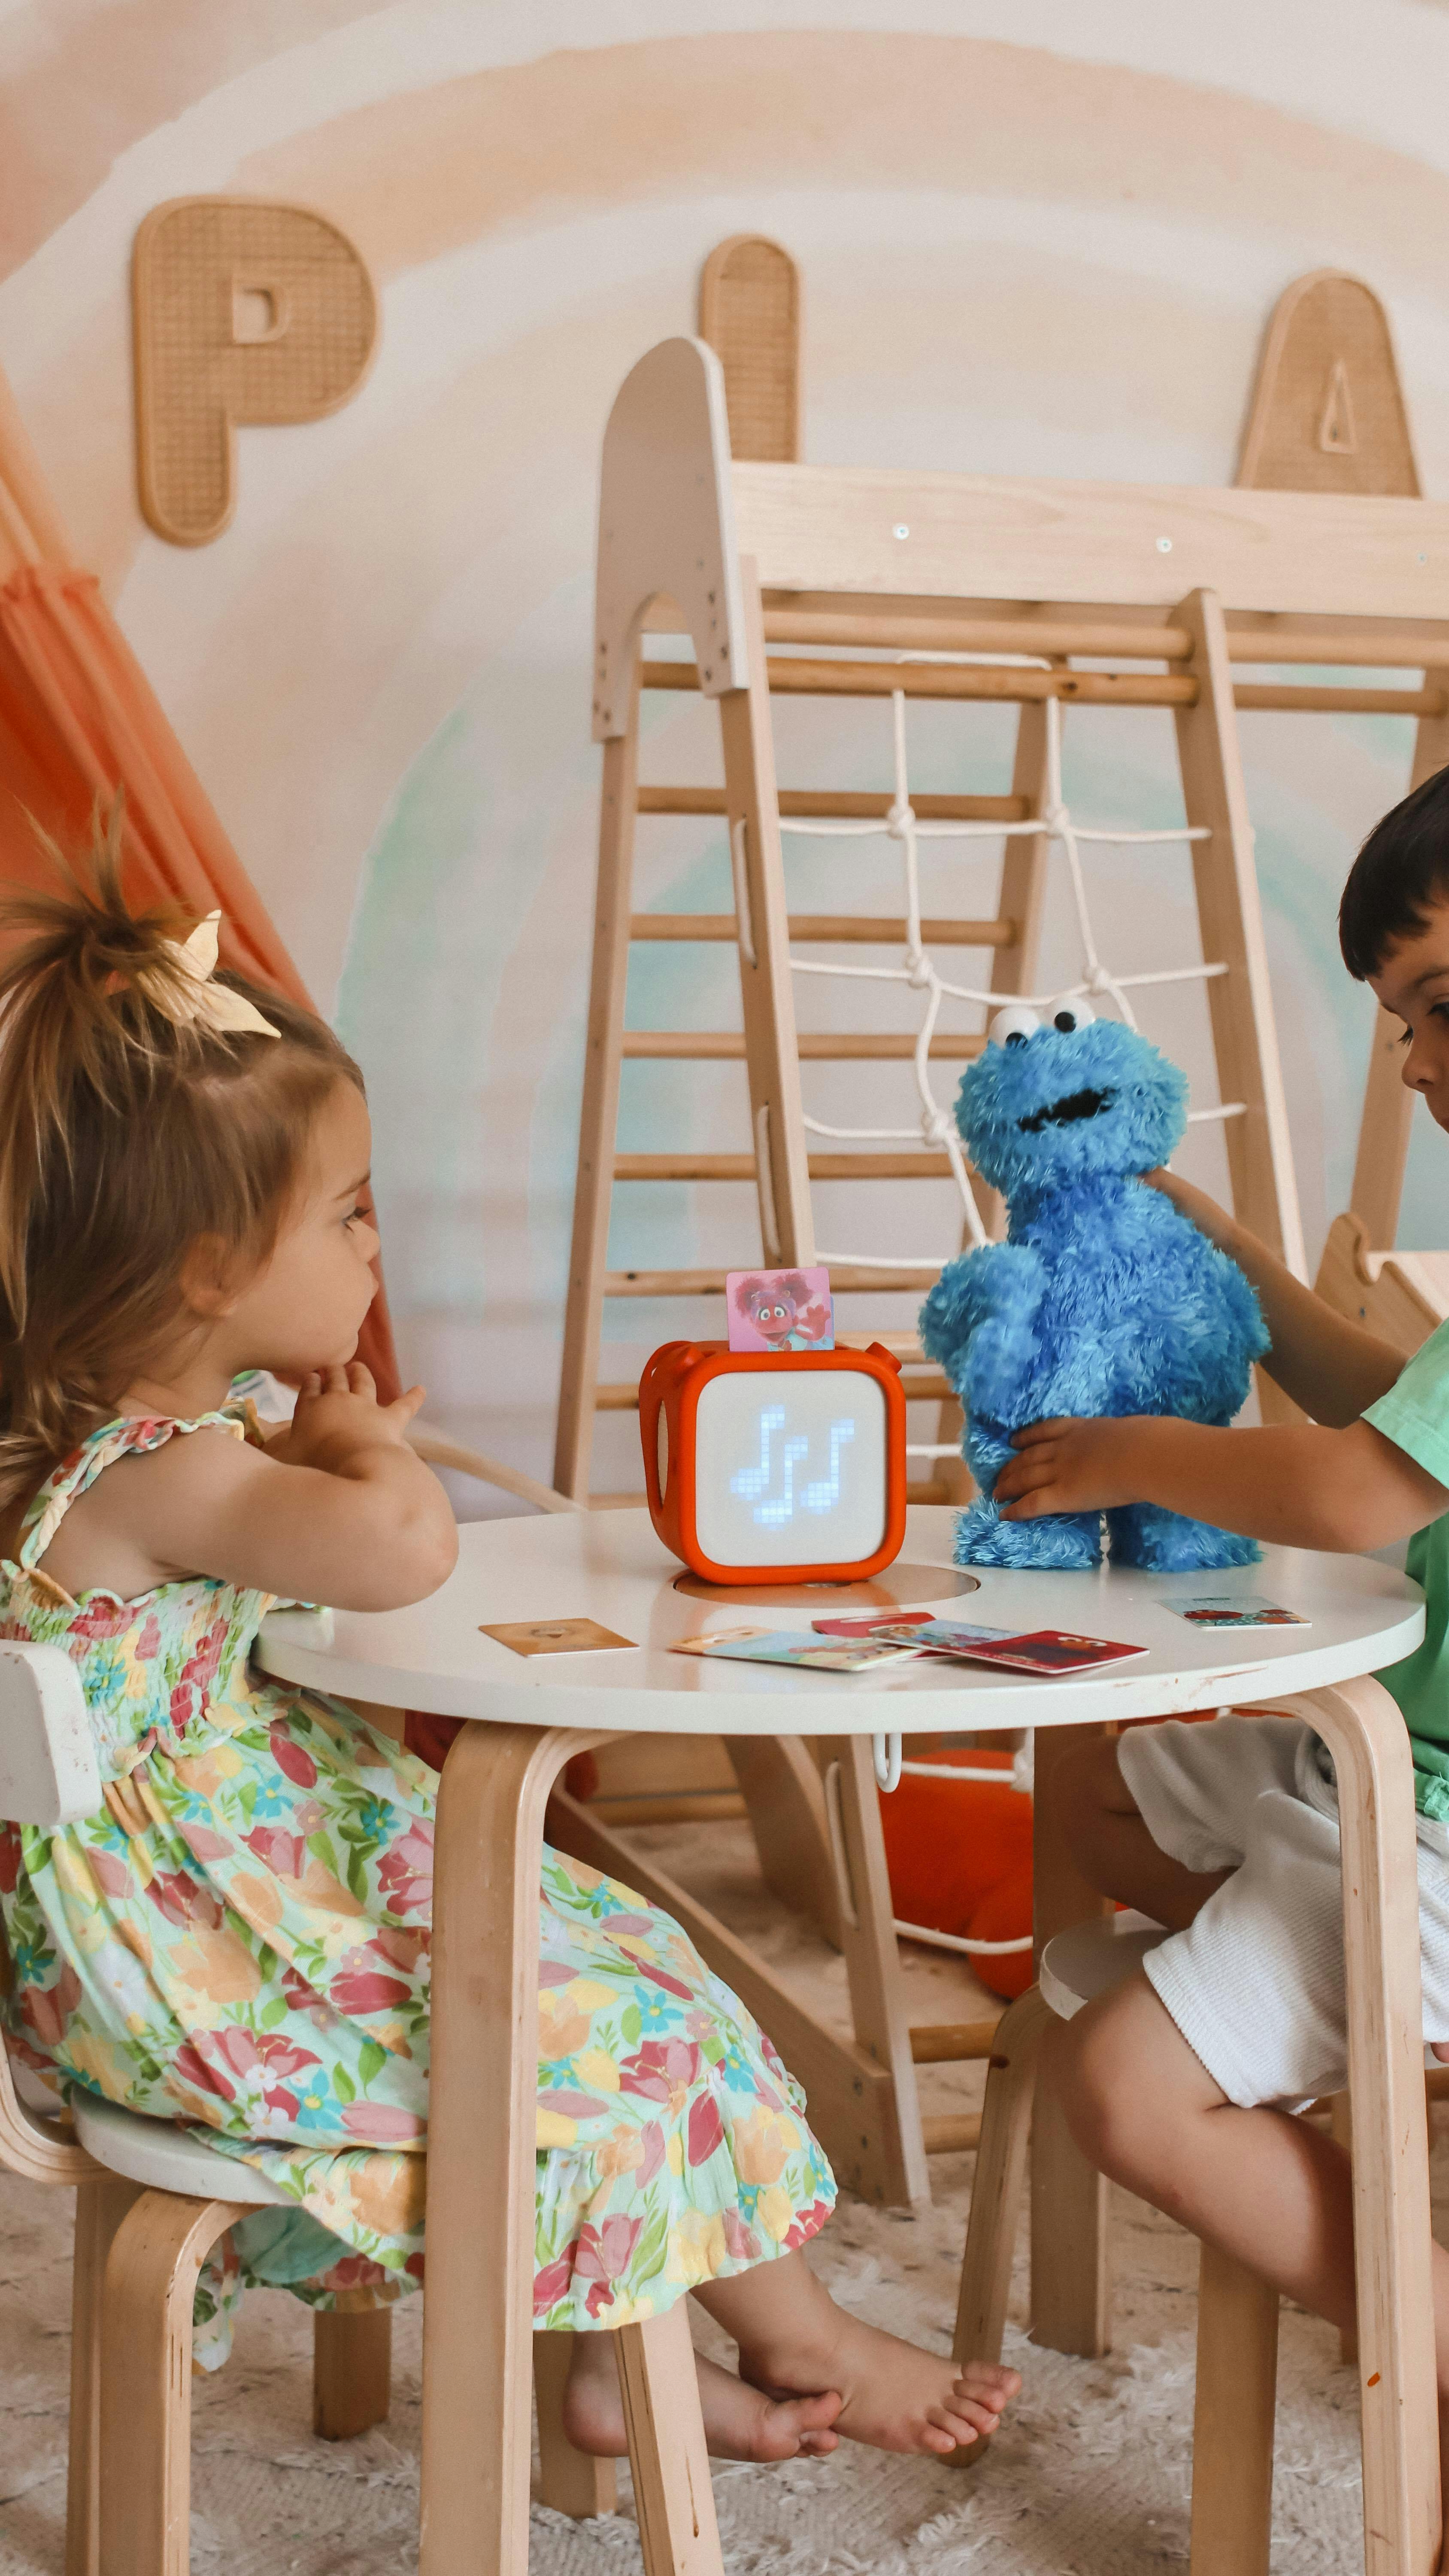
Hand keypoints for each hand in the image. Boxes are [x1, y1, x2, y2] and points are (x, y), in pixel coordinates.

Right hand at [267, 1362, 425, 1476]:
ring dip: (360, 1372)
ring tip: (357, 1366)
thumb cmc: (313, 1469)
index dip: (310, 1382)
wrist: (355, 1470)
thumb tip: (251, 1455)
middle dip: (332, 1371)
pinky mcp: (391, 1420)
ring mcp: (366, 1407)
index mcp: (309, 1409)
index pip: (308, 1389)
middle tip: (330, 1366)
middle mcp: (337, 1401)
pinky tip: (422, 1390)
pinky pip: (404, 1405)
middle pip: (334, 1379)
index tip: (310, 1375)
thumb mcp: (279, 1463)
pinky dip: (413, 1398)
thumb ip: (267, 1455)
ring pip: (363, 1382)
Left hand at [994, 1416, 1151, 1518]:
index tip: (1014, 1441)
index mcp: (1081, 1429)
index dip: (1027, 1437)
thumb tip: (1129, 1446)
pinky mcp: (1061, 1495)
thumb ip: (1119, 1439)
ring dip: (1008, 1485)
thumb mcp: (1128, 1431)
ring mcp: (1060, 1471)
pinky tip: (1004, 1514)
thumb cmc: (1145, 1442)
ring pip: (1025, 1477)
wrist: (1142, 1454)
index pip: (1047, 1430)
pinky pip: (1032, 1503)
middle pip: (1030, 1456)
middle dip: (1012, 1465)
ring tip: (996, 1492)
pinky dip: (1016, 1509)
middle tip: (999, 1473)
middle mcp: (1063, 1448)